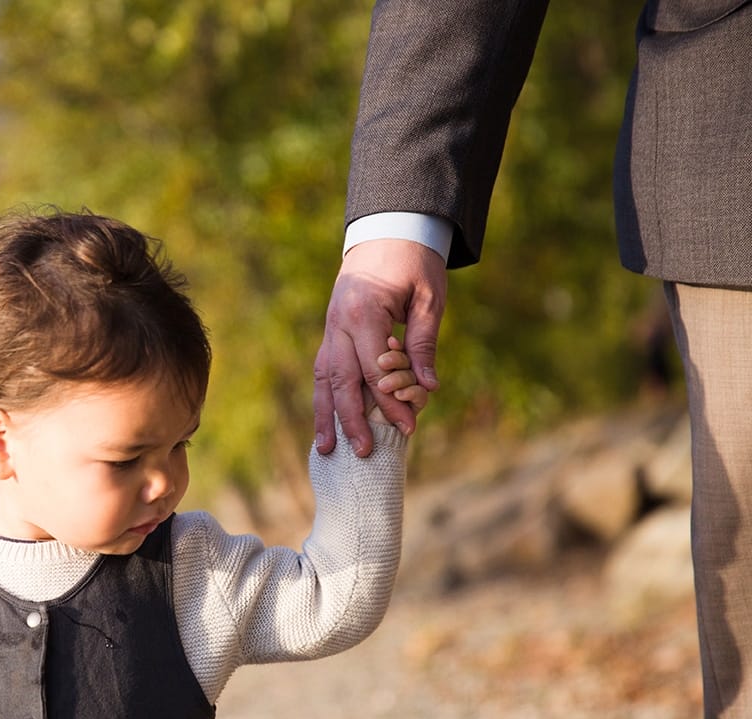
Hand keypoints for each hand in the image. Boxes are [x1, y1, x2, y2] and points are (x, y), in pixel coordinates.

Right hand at [314, 238, 445, 455]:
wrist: (387, 230)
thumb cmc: (414, 263)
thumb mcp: (429, 298)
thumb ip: (424, 343)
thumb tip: (427, 388)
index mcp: (365, 313)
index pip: (375, 370)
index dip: (391, 402)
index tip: (408, 428)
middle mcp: (339, 324)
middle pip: (342, 381)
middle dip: (352, 420)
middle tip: (363, 453)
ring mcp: (330, 329)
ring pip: (324, 379)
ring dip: (326, 416)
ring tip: (327, 449)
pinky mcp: (331, 332)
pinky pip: (324, 371)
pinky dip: (324, 398)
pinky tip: (326, 422)